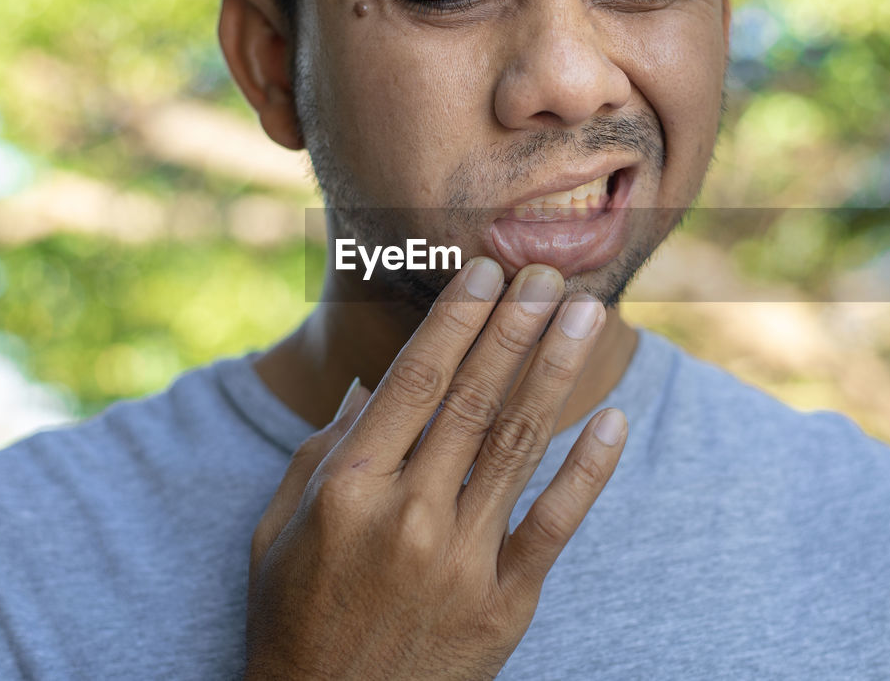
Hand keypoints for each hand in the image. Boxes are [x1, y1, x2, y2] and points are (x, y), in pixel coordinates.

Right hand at [245, 258, 627, 679]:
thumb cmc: (294, 618)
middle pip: (474, 400)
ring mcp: (459, 561)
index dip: (455, 320)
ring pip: (518, 445)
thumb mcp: (279, 530)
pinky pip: (554, 525)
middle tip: (548, 275)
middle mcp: (407, 516)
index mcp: (348, 489)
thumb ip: (321, 451)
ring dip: (555, 371)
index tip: (485, 271)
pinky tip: (611, 420)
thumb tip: (368, 386)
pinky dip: (587, 470)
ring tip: (585, 315)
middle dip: (515, 326)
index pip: (415, 382)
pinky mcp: (503, 605)